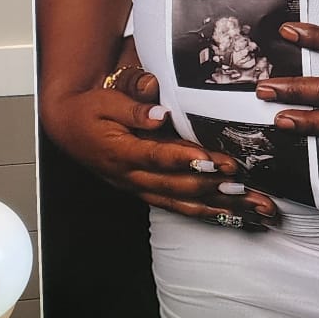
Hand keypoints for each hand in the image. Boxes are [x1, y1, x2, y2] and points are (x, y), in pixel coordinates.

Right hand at [41, 69, 278, 228]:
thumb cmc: (89, 110)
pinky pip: (179, 207)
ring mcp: (139, 188)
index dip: (186, 160)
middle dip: (212, 187)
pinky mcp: (146, 193)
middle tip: (245, 186)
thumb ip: (133, 108)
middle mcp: (131, 177)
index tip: (214, 160)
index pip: (157, 158)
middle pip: (176, 187)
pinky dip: (207, 213)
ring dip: (218, 206)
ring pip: (182, 202)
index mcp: (120, 153)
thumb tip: (160, 114)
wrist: (68, 127)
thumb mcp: (105, 101)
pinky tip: (233, 216)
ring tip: (251, 207)